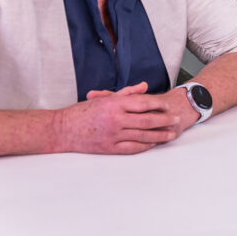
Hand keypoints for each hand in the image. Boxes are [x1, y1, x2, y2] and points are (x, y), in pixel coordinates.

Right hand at [53, 81, 180, 154]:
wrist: (60, 130)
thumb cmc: (81, 112)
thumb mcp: (103, 98)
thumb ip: (126, 93)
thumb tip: (145, 87)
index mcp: (114, 104)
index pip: (144, 103)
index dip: (159, 104)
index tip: (169, 106)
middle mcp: (115, 119)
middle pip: (148, 120)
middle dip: (165, 120)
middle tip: (176, 119)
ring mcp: (112, 135)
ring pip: (143, 136)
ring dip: (159, 135)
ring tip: (171, 134)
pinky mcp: (109, 148)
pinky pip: (132, 148)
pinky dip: (145, 146)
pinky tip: (153, 144)